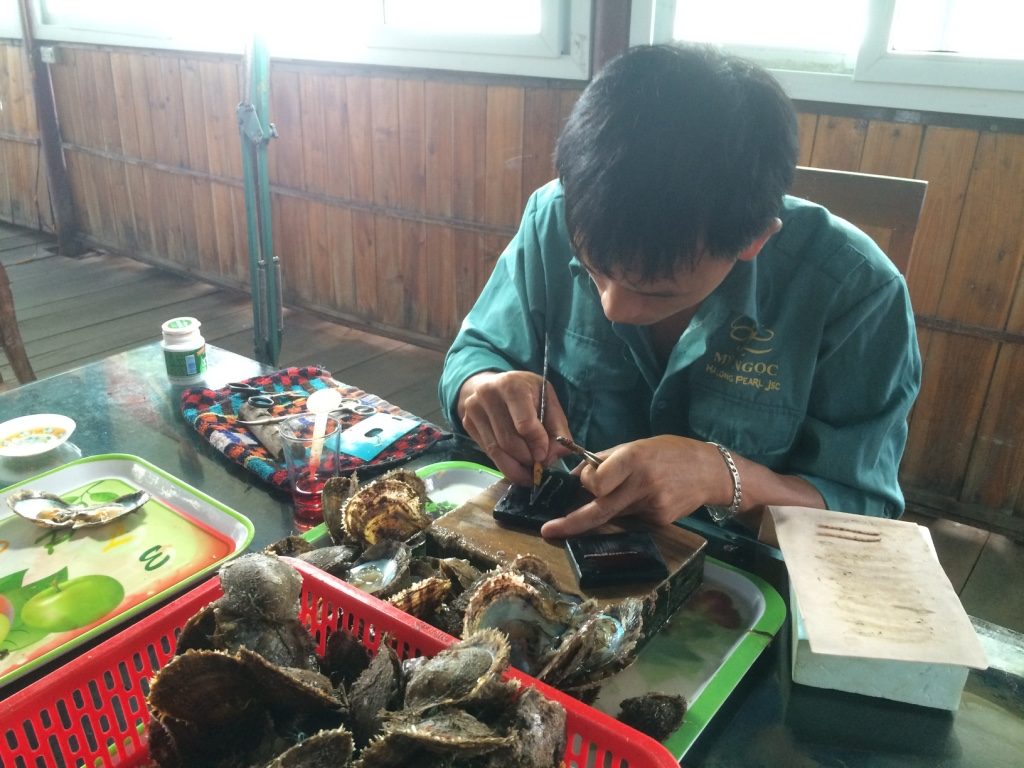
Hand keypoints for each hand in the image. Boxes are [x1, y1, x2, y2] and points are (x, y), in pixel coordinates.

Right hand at [457, 371, 570, 485]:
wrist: (492, 384)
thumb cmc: (526, 393)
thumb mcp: (548, 400)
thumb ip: (557, 427)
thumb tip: (554, 456)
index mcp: (512, 385)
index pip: (524, 424)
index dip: (537, 444)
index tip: (544, 456)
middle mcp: (488, 394)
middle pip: (509, 441)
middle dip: (527, 458)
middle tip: (538, 466)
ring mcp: (473, 409)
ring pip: (496, 450)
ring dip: (515, 466)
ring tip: (528, 471)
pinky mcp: (467, 423)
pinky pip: (487, 452)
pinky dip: (504, 463)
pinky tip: (515, 464)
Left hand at [540, 436, 729, 537]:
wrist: (710, 471)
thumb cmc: (669, 452)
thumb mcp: (636, 445)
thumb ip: (605, 460)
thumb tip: (577, 477)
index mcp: (633, 459)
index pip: (596, 481)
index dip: (587, 482)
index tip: (588, 481)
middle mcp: (642, 484)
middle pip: (598, 509)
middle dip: (571, 523)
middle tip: (548, 531)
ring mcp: (652, 506)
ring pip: (614, 514)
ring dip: (609, 507)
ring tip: (636, 489)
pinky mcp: (660, 521)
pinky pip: (632, 520)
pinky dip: (630, 510)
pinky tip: (651, 497)